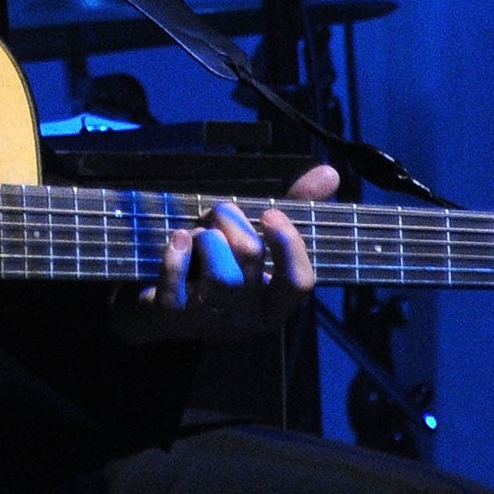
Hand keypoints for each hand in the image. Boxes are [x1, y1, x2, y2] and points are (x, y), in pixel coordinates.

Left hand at [116, 164, 340, 340]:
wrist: (162, 307)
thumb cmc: (219, 266)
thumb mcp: (257, 239)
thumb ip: (294, 208)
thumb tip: (330, 173)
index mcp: (274, 304)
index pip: (300, 282)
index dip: (289, 244)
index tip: (271, 213)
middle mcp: (247, 318)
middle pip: (251, 259)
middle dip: (232, 220)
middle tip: (219, 213)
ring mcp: (209, 321)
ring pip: (220, 274)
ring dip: (206, 237)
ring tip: (198, 232)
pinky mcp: (171, 317)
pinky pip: (176, 284)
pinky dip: (176, 252)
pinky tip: (177, 237)